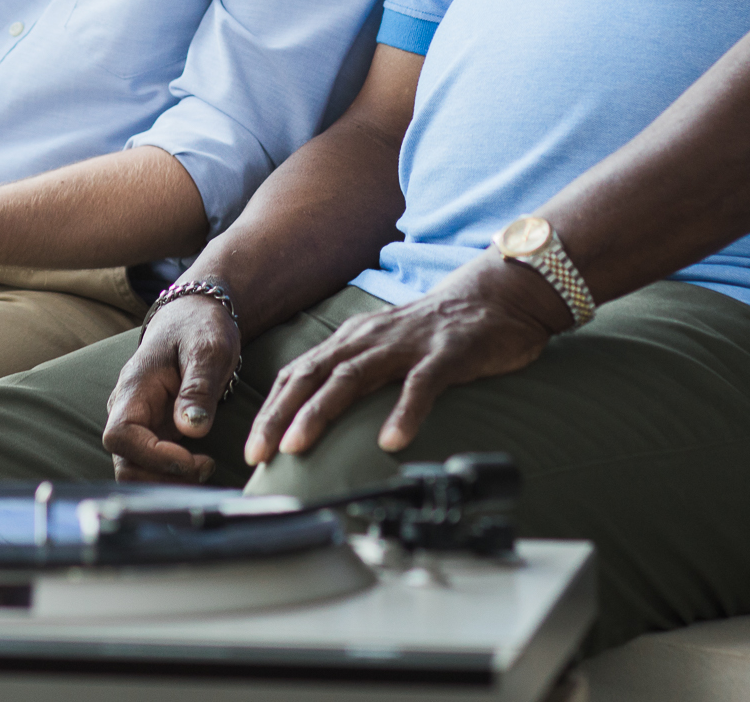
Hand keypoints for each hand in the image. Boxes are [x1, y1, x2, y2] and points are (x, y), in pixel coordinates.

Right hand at [102, 295, 241, 482]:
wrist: (194, 318)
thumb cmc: (199, 329)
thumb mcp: (207, 350)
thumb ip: (198, 387)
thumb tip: (191, 428)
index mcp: (133, 388)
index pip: (120, 436)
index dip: (152, 455)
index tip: (191, 457)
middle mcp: (127, 410)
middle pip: (124, 463)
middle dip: (163, 477)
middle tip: (205, 468)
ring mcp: (137, 425)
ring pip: (135, 471)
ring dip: (168, 482)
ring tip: (206, 469)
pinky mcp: (151, 434)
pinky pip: (150, 467)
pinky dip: (173, 478)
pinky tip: (200, 469)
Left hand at [245, 255, 569, 464]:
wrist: (498, 295)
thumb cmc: (437, 332)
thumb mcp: (385, 350)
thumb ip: (357, 377)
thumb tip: (323, 420)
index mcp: (352, 341)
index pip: (298, 375)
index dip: (271, 411)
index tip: (251, 449)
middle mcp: (368, 339)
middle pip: (312, 377)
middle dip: (279, 416)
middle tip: (257, 454)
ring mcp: (405, 345)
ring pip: (351, 378)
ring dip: (320, 413)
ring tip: (296, 448)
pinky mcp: (445, 353)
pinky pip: (421, 385)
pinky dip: (403, 412)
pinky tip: (391, 440)